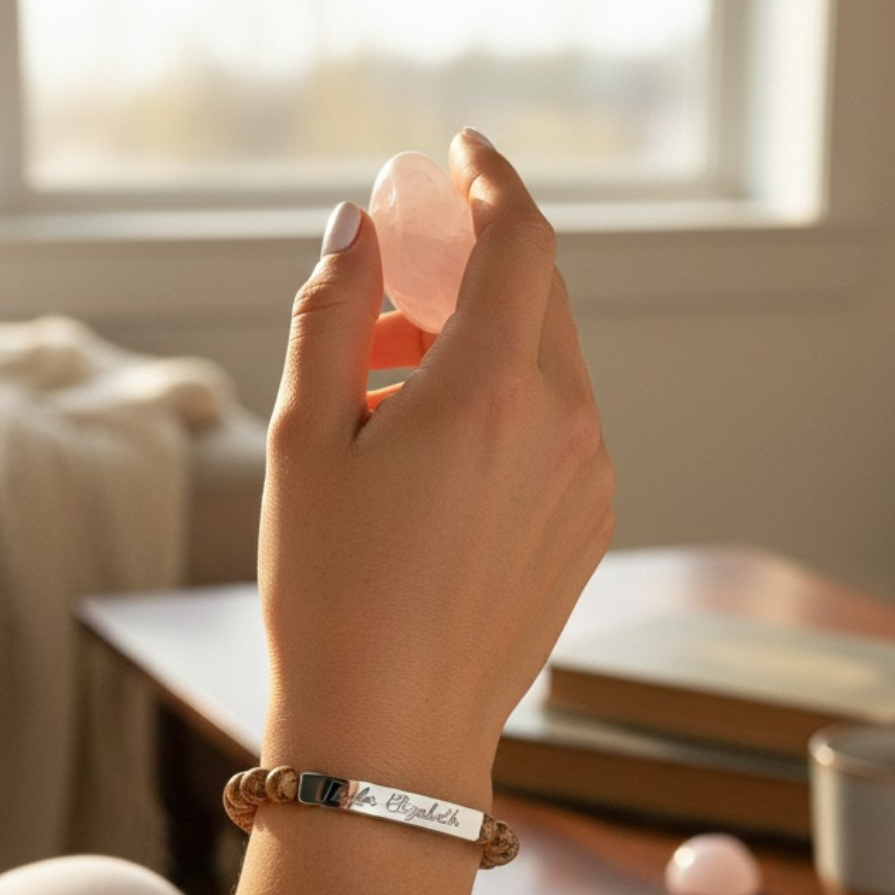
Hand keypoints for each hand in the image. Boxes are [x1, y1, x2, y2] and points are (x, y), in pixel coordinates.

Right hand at [260, 127, 614, 800]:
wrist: (391, 737)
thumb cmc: (330, 593)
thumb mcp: (304, 439)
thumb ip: (334, 313)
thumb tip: (357, 227)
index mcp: (491, 393)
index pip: (522, 241)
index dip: (490, 182)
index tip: (459, 157)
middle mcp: (565, 427)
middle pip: (538, 298)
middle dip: (470, 269)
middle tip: (394, 283)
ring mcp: (590, 481)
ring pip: (549, 366)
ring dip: (480, 344)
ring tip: (386, 391)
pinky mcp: (590, 526)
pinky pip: (559, 429)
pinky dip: (506, 407)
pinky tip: (432, 454)